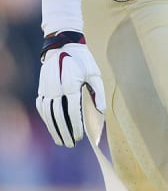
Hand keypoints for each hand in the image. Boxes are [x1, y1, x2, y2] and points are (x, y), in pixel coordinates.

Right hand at [36, 33, 105, 147]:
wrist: (62, 45)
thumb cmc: (83, 61)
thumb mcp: (95, 74)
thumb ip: (98, 93)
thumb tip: (101, 112)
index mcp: (70, 85)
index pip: (72, 111)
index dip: (75, 126)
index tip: (79, 137)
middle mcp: (55, 88)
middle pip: (58, 116)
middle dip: (64, 132)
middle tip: (70, 144)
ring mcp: (46, 89)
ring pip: (48, 114)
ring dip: (54, 129)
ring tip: (60, 141)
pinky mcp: (41, 88)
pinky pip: (42, 107)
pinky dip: (46, 119)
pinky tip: (51, 127)